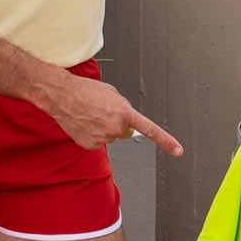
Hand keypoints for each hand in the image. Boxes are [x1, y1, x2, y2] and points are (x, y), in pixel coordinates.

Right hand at [34, 68, 182, 154]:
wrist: (62, 95)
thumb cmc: (85, 90)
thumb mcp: (112, 94)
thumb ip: (124, 108)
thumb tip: (125, 121)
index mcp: (124, 113)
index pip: (150, 130)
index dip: (166, 141)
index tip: (178, 151)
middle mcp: (116, 128)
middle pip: (123, 131)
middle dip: (117, 123)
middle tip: (102, 111)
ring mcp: (103, 138)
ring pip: (110, 136)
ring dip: (103, 127)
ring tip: (90, 114)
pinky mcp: (90, 145)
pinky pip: (97, 141)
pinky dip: (92, 134)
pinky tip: (84, 123)